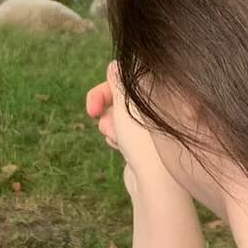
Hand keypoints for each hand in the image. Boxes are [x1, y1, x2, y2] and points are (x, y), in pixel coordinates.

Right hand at [85, 62, 171, 198]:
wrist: (155, 183)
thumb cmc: (143, 141)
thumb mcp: (126, 105)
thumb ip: (119, 82)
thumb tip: (115, 64)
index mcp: (155, 94)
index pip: (124, 81)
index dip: (105, 89)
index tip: (92, 105)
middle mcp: (153, 108)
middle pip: (119, 98)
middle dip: (105, 107)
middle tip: (91, 114)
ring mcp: (148, 127)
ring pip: (117, 118)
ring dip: (110, 124)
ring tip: (115, 138)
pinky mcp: (144, 143)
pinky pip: (122, 134)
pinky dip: (117, 137)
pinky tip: (119, 148)